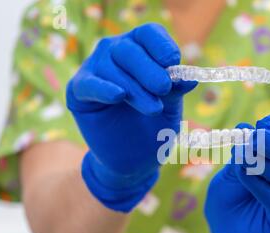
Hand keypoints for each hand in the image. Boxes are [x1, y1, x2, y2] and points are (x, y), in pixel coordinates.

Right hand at [66, 23, 196, 212]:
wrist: (134, 160)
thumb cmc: (153, 129)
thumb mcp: (171, 110)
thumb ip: (176, 91)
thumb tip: (190, 77)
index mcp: (142, 51)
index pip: (149, 34)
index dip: (161, 45)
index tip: (173, 61)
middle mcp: (116, 53)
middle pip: (129, 49)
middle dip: (149, 69)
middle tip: (164, 88)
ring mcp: (95, 69)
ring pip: (112, 68)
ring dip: (135, 88)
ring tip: (153, 108)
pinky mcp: (79, 91)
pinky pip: (89, 84)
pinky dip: (103, 89)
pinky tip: (118, 96)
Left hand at [204, 114, 269, 232]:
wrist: (227, 228)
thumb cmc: (236, 190)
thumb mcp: (235, 162)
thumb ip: (243, 148)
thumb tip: (245, 127)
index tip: (265, 123)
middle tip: (258, 140)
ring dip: (265, 166)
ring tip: (243, 162)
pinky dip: (259, 186)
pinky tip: (245, 180)